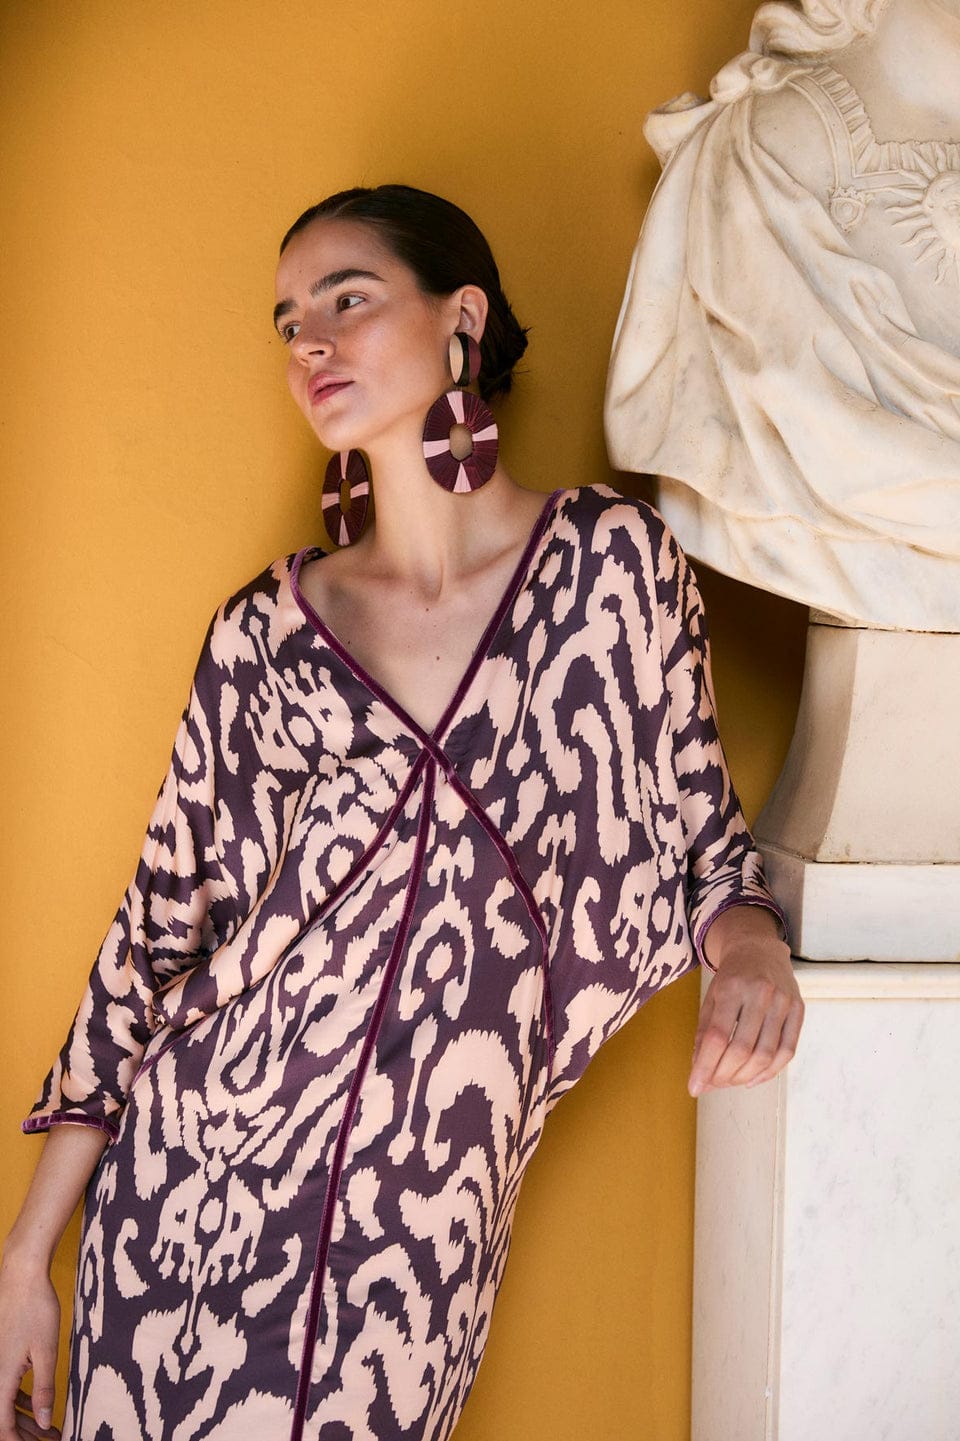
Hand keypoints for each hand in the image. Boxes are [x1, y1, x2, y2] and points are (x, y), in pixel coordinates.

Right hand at [0, 1260, 60, 1440]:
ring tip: (49, 1429)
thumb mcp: (45, 1351)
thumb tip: (44, 1423)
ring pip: (6, 1404)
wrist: (22, 1277)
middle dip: (24, 1434)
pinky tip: (39, 1404)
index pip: (2, 1426)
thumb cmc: (35, 1309)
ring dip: (25, 1419)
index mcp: (1, 1379)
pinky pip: (8, 1388)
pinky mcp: (3, 1356)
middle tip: (49, 1439)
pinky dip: (23, 1401)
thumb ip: (44, 1389)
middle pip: (3, 1418)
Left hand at [688, 905, 803, 1096]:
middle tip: (712, 1085)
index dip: (705, 1066)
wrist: (759, 948)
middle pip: (742, 1049)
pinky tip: (752, 1078)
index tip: (695, 1086)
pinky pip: (787, 1051)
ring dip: (744, 1077)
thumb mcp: (710, 998)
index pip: (717, 1036)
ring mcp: (783, 1001)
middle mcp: (760, 993)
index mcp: (731, 987)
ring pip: (766, 1054)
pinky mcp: (799, 1010)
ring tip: (729, 1082)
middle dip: (724, 1075)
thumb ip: (704, 1034)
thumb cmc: (731, 977)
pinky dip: (769, 1072)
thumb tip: (700, 1072)